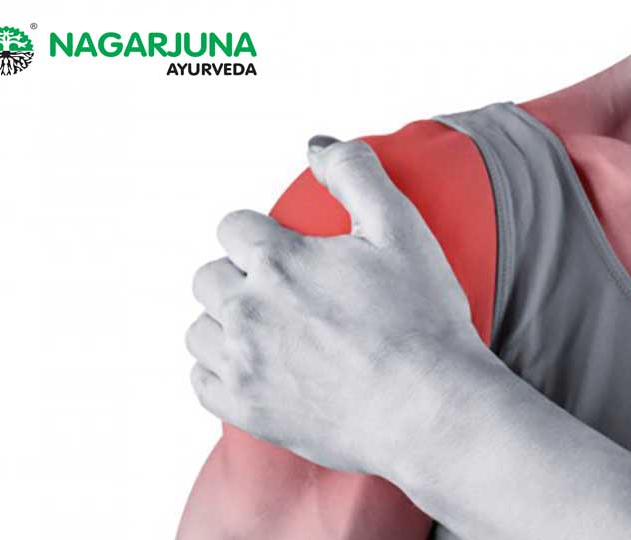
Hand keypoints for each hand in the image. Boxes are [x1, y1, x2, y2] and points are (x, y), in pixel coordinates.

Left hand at [185, 136, 489, 474]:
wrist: (432, 409)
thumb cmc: (423, 321)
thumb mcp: (402, 230)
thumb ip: (356, 174)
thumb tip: (315, 147)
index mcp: (280, 262)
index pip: (233, 227)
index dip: (259, 234)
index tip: (283, 251)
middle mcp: (249, 311)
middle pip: (208, 277)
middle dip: (238, 276)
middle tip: (281, 291)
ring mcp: (244, 365)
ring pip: (198, 330)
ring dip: (224, 323)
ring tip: (264, 329)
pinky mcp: (247, 411)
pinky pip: (201, 382)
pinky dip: (221, 371)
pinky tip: (254, 367)